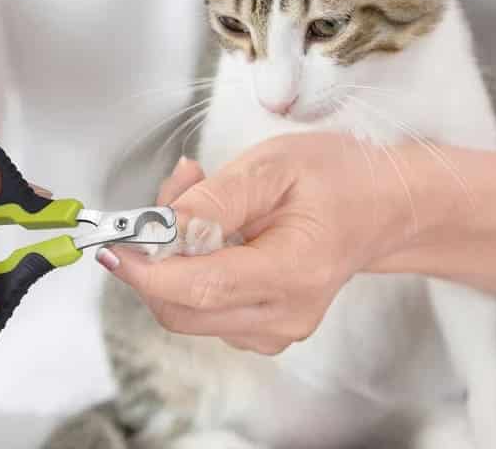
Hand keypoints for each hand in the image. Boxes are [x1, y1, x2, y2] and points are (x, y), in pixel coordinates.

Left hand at [101, 133, 413, 354]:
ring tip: (199, 197)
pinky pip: (206, 307)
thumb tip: (162, 228)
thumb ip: (216, 199)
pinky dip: (190, 269)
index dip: (146, 269)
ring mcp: (275, 328)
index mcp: (292, 273)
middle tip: (167, 197)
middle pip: (183, 309)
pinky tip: (211, 228)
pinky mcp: (265, 326)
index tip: (113, 244)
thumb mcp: (274, 166)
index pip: (200, 287)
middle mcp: (284, 315)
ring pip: (189, 309)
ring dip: (173, 259)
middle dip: (153, 260)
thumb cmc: (338, 177)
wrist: (382, 205)